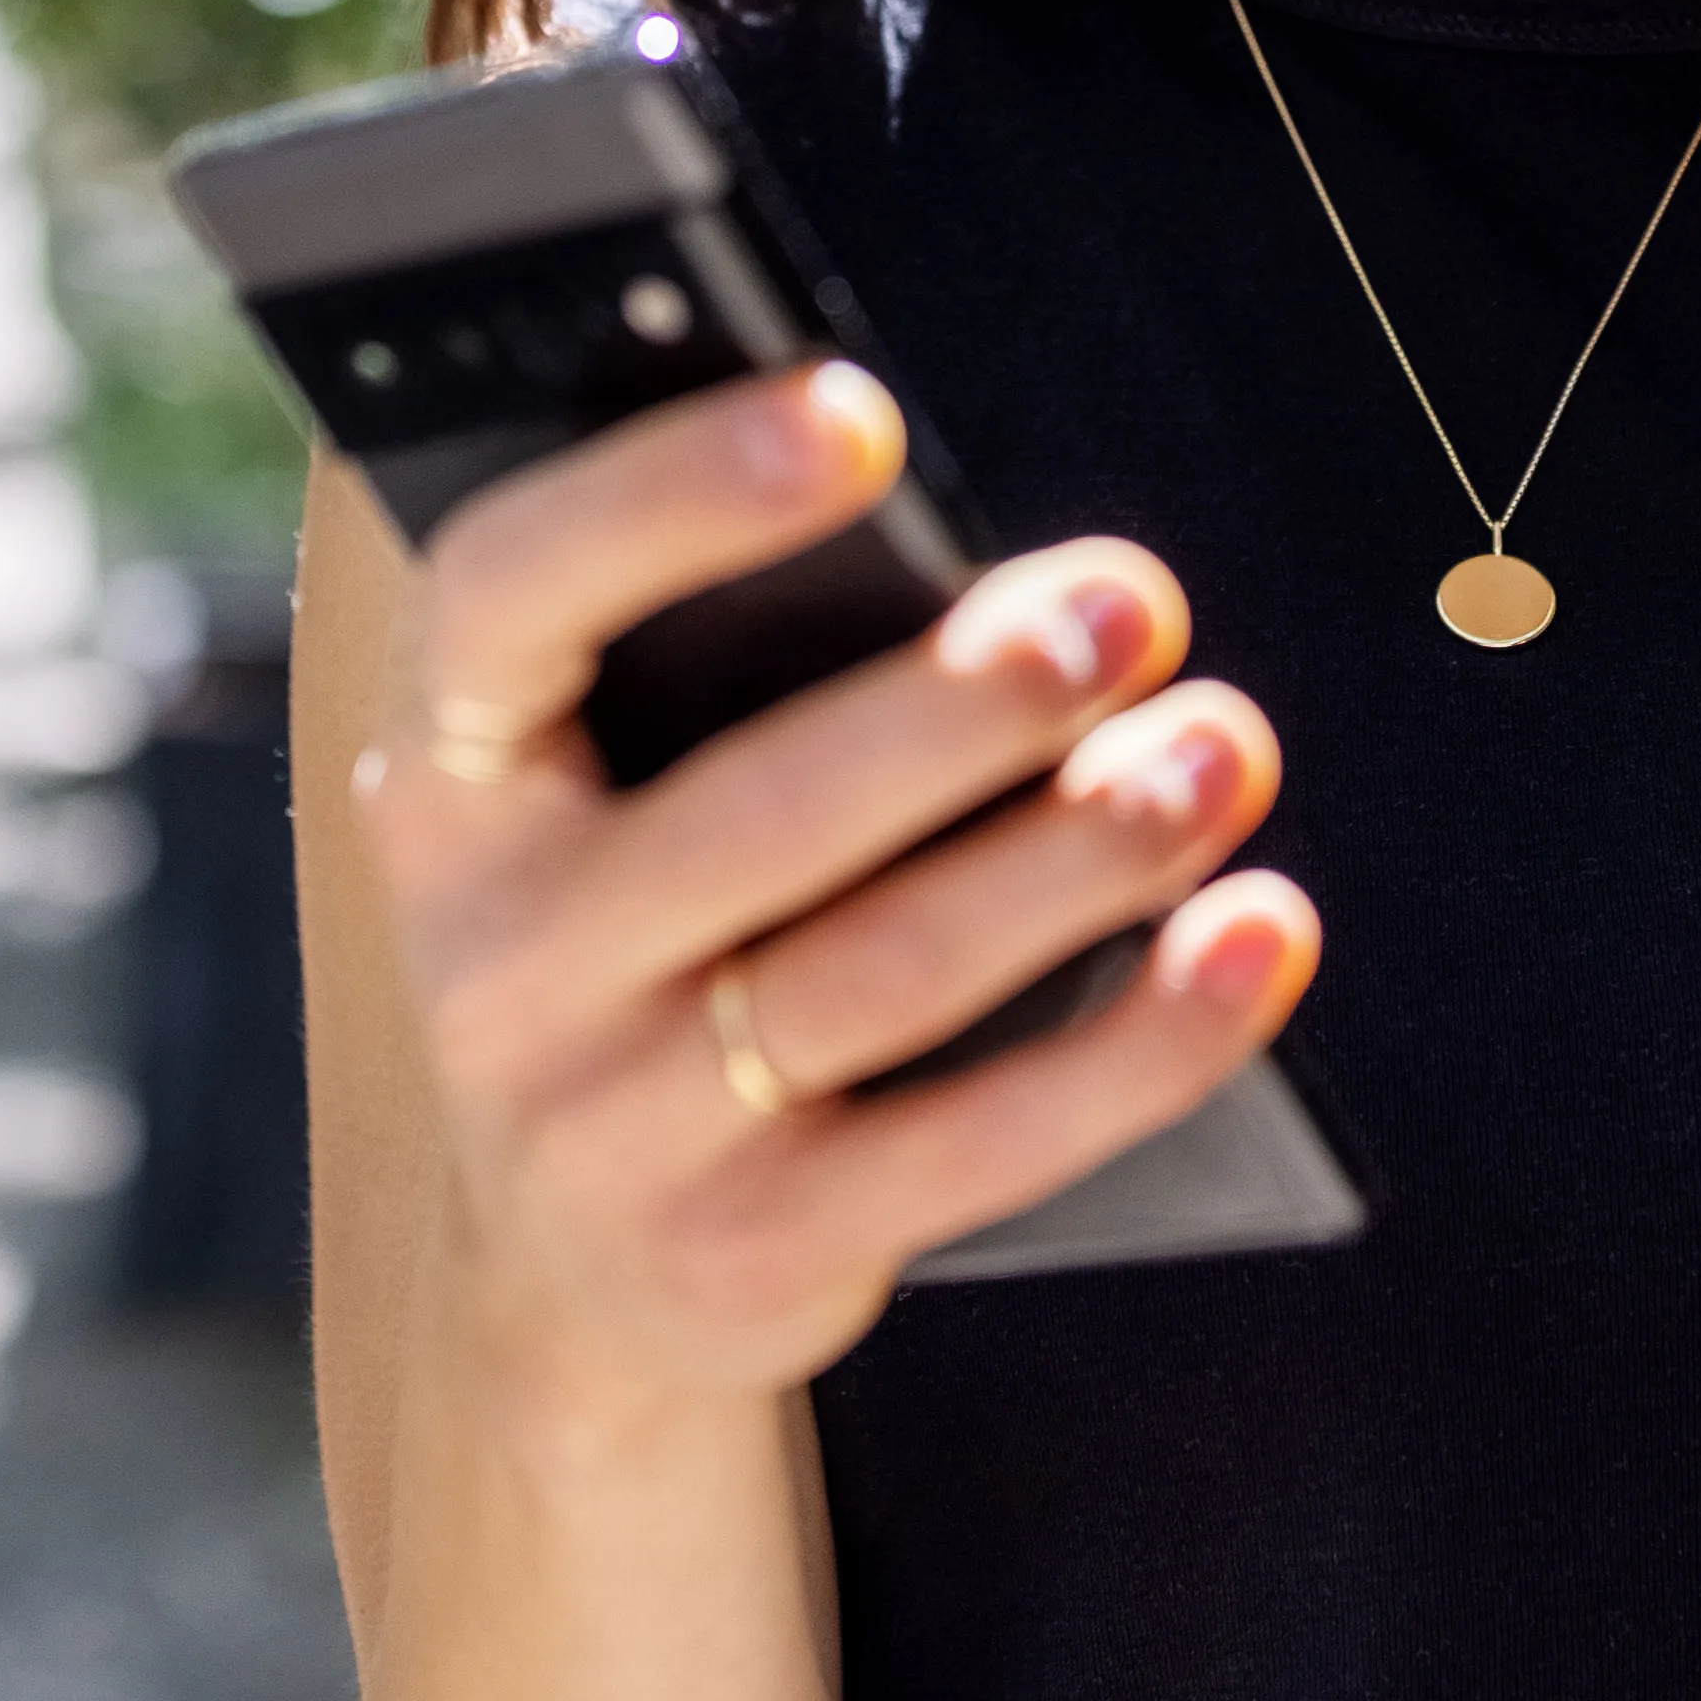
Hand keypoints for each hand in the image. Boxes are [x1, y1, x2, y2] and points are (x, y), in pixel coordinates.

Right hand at [355, 361, 1313, 1423]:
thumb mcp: (594, 808)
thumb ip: (711, 674)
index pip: (508, 599)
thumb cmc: (636, 945)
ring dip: (1082, 852)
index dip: (669, 497)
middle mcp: (495, 962)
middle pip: (758, 809)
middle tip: (1131, 606)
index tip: (860, 416)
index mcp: (443, 786)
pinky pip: (981, 1141)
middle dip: (966, 701)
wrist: (565, 1284)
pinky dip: (1144, 1038)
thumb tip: (985, 563)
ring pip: (885, 969)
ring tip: (1219, 751)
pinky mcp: (751, 1257)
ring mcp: (611, 1132)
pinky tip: (1257, 934)